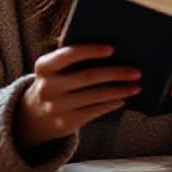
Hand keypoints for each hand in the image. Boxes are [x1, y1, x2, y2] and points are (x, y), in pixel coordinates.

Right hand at [15, 44, 141, 151]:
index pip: (68, 55)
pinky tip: (123, 99)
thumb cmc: (56, 81)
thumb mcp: (55, 68)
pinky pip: (94, 111)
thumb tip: (112, 49)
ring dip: (120, 91)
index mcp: (44, 66)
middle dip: (116, 73)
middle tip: (137, 71)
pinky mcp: (65, 123)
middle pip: (89, 77)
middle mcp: (48, 87)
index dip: (90, 51)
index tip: (112, 48)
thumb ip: (73, 56)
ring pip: (95, 96)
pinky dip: (111, 104)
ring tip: (137, 86)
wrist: (35, 115)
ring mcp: (56, 107)